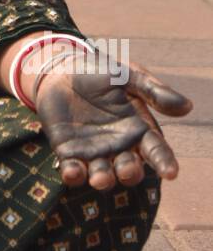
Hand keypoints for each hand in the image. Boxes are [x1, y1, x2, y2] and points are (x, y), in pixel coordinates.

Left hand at [34, 58, 192, 189]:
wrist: (63, 70)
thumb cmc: (101, 73)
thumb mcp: (128, 76)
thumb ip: (153, 91)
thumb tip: (187, 106)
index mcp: (139, 130)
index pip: (157, 151)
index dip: (165, 162)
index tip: (170, 172)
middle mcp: (119, 147)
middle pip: (130, 169)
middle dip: (130, 173)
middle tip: (127, 169)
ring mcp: (94, 153)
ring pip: (103, 176)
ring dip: (103, 180)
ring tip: (100, 178)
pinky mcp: (69, 154)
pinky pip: (73, 170)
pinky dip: (73, 175)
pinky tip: (72, 172)